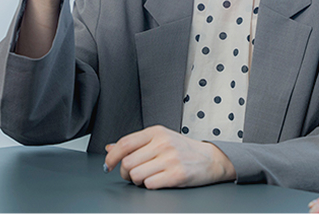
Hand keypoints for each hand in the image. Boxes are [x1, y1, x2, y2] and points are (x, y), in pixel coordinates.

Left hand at [103, 125, 235, 188]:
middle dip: (125, 173)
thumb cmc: (182, 149)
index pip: (125, 143)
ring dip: (137, 181)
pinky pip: (150, 185)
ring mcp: (170, 159)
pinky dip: (150, 186)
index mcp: (156, 132)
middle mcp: (162, 143)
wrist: (210, 159)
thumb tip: (110, 148)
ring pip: (136, 175)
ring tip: (146, 177)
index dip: (112, 156)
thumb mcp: (160, 139)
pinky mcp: (177, 175)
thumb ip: (135, 143)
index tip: (108, 165)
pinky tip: (158, 181)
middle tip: (131, 175)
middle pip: (128, 162)